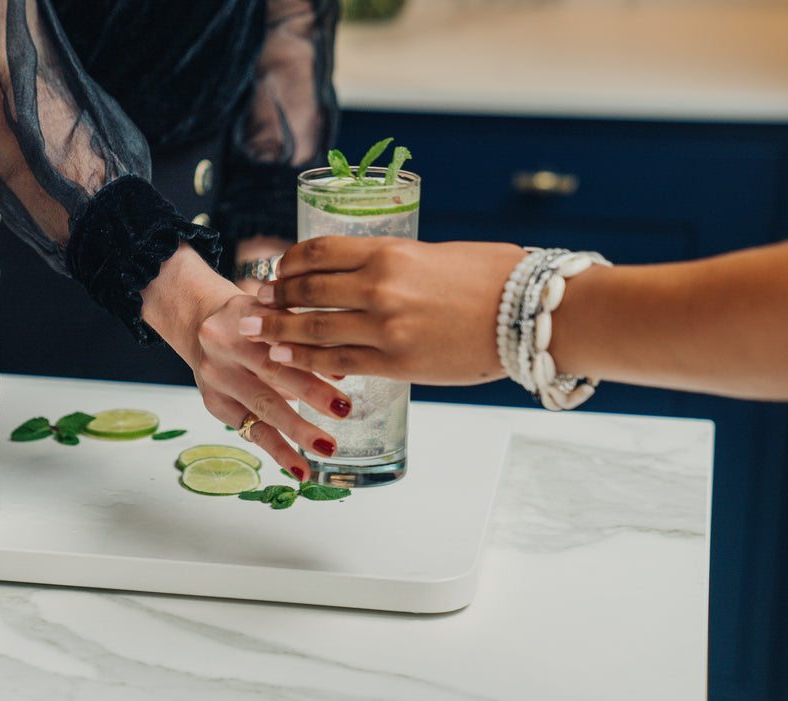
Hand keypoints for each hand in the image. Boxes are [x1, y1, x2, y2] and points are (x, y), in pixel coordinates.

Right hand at [141, 244, 351, 480]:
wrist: (200, 325)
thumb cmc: (252, 319)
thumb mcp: (274, 313)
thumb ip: (303, 333)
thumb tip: (342, 367)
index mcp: (242, 313)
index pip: (280, 334)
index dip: (312, 352)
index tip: (344, 372)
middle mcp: (223, 344)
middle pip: (270, 369)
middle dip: (310, 390)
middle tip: (343, 409)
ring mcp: (217, 377)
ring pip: (261, 404)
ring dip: (297, 428)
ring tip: (327, 446)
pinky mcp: (216, 405)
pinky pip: (252, 431)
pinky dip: (279, 451)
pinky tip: (301, 469)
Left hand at [240, 237, 524, 385]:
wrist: (534, 314)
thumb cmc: (496, 277)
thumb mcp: (437, 254)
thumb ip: (398, 264)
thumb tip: (369, 274)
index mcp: (390, 251)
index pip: (319, 252)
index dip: (289, 262)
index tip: (277, 270)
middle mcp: (379, 286)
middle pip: (307, 290)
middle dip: (274, 296)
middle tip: (254, 301)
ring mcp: (385, 327)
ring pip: (314, 328)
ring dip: (277, 330)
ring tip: (253, 331)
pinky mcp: (396, 363)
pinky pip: (339, 361)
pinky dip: (306, 360)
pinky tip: (284, 358)